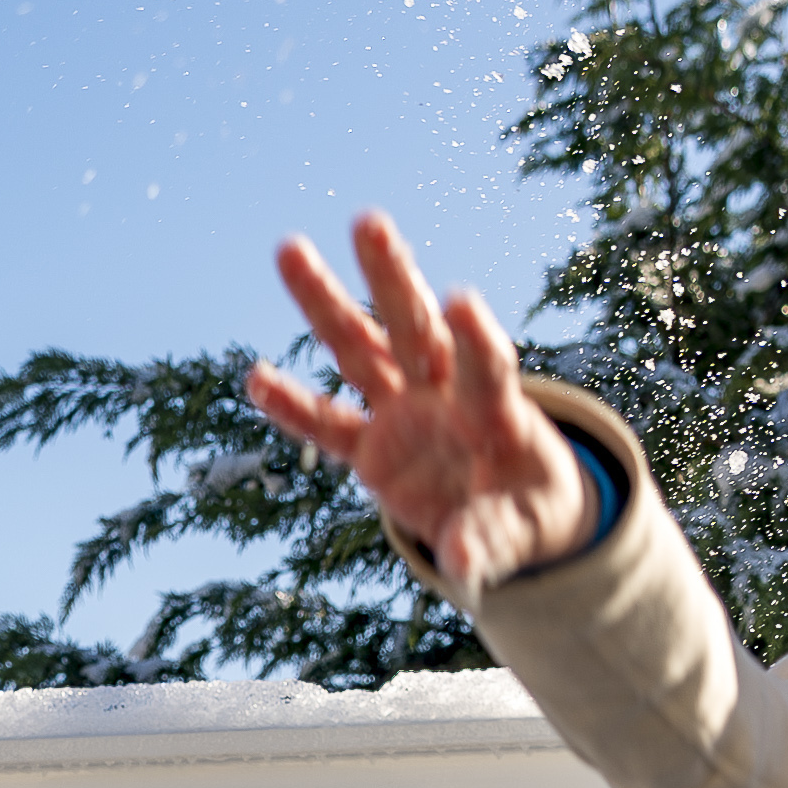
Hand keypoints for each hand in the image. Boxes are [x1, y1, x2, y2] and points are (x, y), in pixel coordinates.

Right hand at [244, 212, 599, 588]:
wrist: (512, 519)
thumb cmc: (531, 512)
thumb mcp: (529, 532)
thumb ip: (494, 543)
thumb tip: (461, 566)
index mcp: (497, 414)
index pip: (488, 369)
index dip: (477, 340)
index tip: (460, 302)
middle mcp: (446, 398)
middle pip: (415, 331)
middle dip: (393, 279)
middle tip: (368, 222)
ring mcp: (404, 416)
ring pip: (361, 351)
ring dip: (327, 302)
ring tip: (289, 249)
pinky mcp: (372, 451)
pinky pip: (328, 427)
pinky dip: (294, 408)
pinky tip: (256, 378)